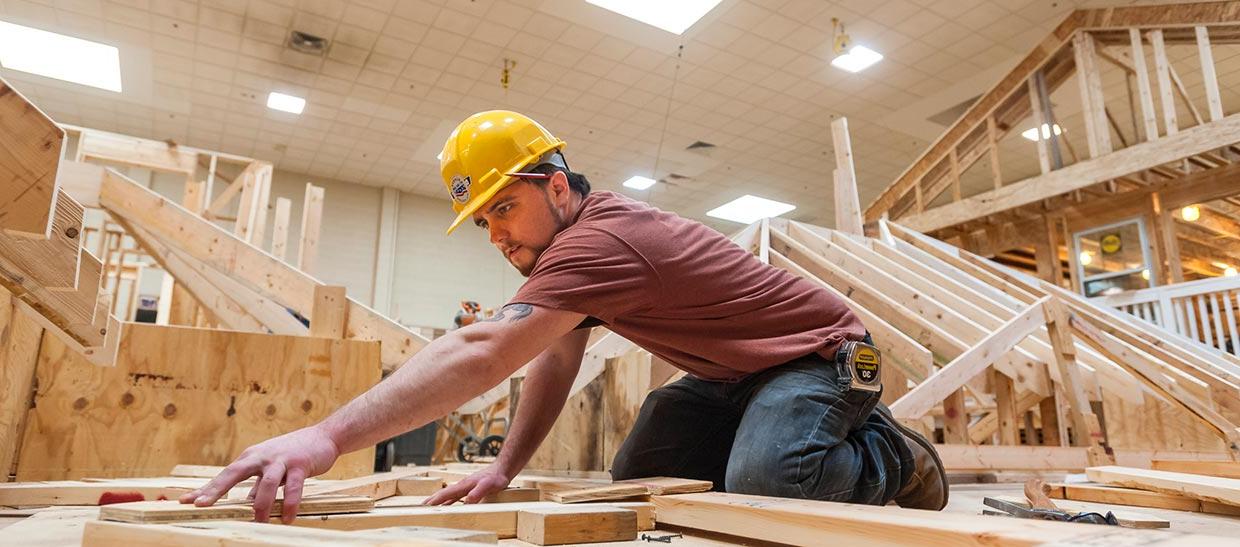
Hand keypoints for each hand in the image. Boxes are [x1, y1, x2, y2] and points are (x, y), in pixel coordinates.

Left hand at [178, 426, 339, 522]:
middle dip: (217, 489)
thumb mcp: (272, 467)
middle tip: (202, 505)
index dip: (206, 489)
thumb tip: (247, 504)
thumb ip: (259, 484)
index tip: (185, 501)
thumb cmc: (294, 454)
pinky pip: (293, 488)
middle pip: (234, 473)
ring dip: (261, 505)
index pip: (225, 475)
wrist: (324, 436)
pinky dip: (290, 504)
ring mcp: (281, 460)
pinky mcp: (300, 465)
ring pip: (266, 483)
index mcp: (252, 457)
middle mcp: (262, 457)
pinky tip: (287, 518)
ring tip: (258, 523)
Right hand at [423, 465, 512, 504]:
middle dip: (432, 500)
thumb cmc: (495, 478)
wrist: (501, 470)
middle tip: (420, 507)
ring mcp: (464, 486)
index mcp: (463, 485)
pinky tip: (447, 505)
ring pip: (448, 494)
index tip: (426, 506)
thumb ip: (477, 492)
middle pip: (443, 493)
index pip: (446, 494)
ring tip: (428, 506)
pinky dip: (448, 501)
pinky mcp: (469, 488)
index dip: (436, 500)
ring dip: (438, 500)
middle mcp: (461, 485)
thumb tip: (466, 501)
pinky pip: (455, 496)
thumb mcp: (488, 486)